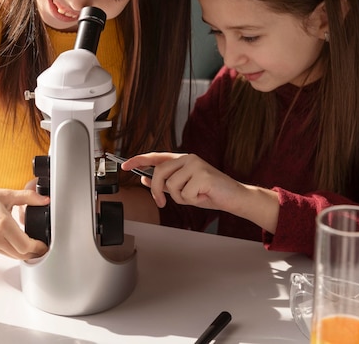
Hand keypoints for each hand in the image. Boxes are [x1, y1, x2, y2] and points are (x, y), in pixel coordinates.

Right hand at [0, 180, 49, 259]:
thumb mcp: (7, 194)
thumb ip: (29, 197)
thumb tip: (45, 199)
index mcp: (2, 224)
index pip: (25, 246)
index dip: (38, 247)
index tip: (44, 244)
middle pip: (20, 255)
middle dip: (33, 252)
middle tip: (42, 246)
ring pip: (11, 256)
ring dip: (24, 253)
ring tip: (33, 245)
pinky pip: (3, 253)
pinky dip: (13, 251)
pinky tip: (19, 242)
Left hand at [121, 152, 241, 210]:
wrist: (233, 197)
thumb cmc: (209, 192)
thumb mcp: (183, 188)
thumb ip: (165, 183)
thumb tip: (144, 179)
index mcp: (182, 159)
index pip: (156, 156)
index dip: (138, 160)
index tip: (124, 166)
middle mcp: (188, 158)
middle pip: (159, 173)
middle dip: (157, 191)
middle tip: (162, 202)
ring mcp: (196, 164)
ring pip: (172, 186)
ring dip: (181, 198)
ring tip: (195, 195)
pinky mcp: (203, 175)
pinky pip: (185, 194)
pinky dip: (193, 200)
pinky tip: (204, 196)